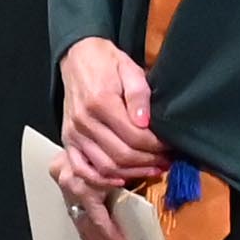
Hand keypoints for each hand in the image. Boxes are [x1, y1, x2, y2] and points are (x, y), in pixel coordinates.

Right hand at [56, 35, 162, 195]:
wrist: (78, 58)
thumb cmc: (107, 63)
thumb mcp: (130, 69)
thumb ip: (139, 95)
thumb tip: (145, 122)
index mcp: (101, 103)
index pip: (134, 136)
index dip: (156, 146)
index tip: (170, 146)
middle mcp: (85, 122)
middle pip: (121, 155)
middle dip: (149, 162)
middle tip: (167, 160)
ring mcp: (74, 133)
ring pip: (105, 166)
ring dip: (132, 173)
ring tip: (153, 169)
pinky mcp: (68, 140)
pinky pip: (82, 169)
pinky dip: (100, 180)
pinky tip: (120, 180)